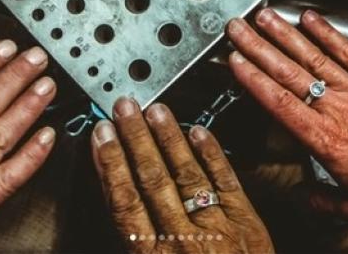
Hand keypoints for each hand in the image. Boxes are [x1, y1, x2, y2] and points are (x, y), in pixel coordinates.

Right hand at [91, 98, 273, 252]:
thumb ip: (136, 249)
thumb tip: (117, 217)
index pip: (125, 201)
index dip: (110, 164)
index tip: (100, 136)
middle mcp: (184, 240)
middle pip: (153, 178)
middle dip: (135, 138)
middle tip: (124, 108)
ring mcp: (218, 229)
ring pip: (187, 173)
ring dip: (169, 138)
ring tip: (156, 110)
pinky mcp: (247, 223)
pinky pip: (227, 181)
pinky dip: (213, 154)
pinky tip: (199, 132)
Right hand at [227, 8, 347, 223]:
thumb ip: (324, 202)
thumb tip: (302, 198)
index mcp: (325, 140)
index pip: (280, 102)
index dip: (253, 79)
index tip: (235, 61)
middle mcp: (337, 109)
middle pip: (288, 72)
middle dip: (258, 47)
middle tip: (237, 28)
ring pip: (313, 56)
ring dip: (285, 33)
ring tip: (264, 16)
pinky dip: (328, 33)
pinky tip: (311, 18)